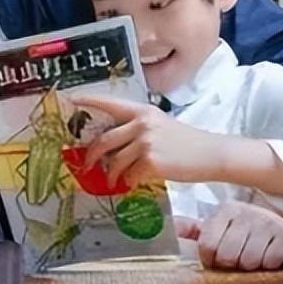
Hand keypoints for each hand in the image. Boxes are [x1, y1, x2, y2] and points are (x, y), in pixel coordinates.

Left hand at [75, 95, 221, 187]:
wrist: (210, 154)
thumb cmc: (187, 142)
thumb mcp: (162, 125)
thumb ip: (140, 128)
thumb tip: (115, 144)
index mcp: (143, 111)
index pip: (111, 103)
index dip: (90, 100)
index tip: (72, 100)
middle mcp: (142, 124)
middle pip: (105, 139)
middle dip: (92, 154)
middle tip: (87, 164)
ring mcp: (145, 142)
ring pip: (115, 161)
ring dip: (111, 174)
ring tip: (112, 181)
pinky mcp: (150, 161)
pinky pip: (130, 175)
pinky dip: (129, 182)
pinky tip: (134, 184)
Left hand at [174, 201, 282, 270]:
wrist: (279, 228)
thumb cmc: (244, 232)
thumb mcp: (217, 227)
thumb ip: (192, 229)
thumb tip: (170, 228)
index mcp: (226, 211)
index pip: (208, 246)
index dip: (211, 259)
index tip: (217, 258)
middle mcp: (247, 213)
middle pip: (228, 256)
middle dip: (232, 263)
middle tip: (237, 258)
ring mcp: (268, 223)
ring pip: (249, 260)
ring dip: (250, 265)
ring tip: (253, 258)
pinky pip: (271, 261)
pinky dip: (269, 264)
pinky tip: (267, 257)